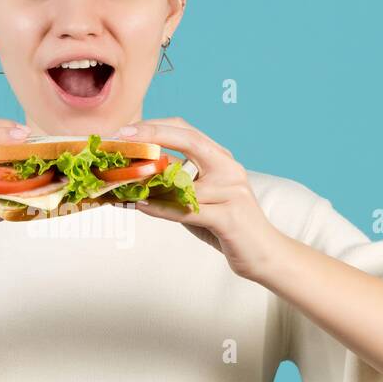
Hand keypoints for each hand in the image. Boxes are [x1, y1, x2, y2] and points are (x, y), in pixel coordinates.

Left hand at [107, 117, 280, 281]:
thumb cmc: (226, 226)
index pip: (186, 130)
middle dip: (151, 134)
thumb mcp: (199, 199)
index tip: (125, 130)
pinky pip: (187, 210)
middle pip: (189, 139)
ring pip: (182, 181)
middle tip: (120, 137)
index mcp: (222, 159)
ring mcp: (232, 192)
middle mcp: (229, 169)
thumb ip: (176, 185)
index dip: (155, 127)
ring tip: (119, 182)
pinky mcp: (230, 218)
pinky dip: (160, 208)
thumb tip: (137, 176)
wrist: (264, 254)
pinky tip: (139, 206)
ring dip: (147, 181)